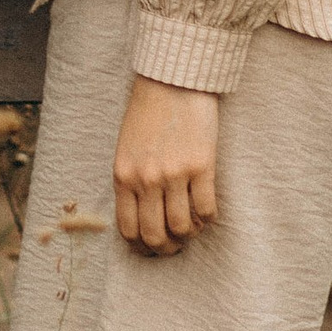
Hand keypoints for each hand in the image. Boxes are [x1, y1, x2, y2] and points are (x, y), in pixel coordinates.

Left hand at [112, 75, 218, 255]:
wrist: (172, 81)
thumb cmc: (148, 113)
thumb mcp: (126, 148)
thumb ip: (131, 180)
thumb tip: (142, 216)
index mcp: (123, 176)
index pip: (128, 229)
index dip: (142, 246)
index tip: (152, 247)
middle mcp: (146, 179)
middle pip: (155, 236)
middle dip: (167, 248)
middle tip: (176, 245)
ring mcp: (174, 174)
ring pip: (182, 228)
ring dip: (190, 234)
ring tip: (193, 226)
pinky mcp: (201, 166)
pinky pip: (206, 210)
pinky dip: (208, 218)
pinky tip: (207, 210)